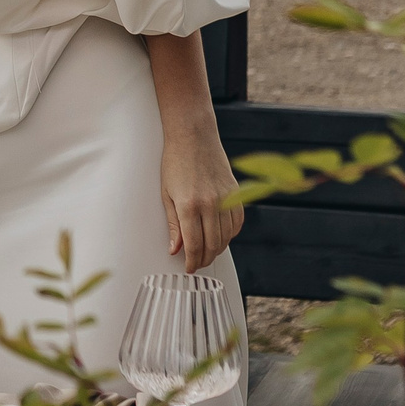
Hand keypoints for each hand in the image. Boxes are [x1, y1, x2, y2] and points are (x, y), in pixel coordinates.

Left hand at [159, 115, 243, 273]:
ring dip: (217, 249)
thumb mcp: (167, 194)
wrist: (194, 137)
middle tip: (197, 264)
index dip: (192, 262)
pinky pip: (237, 223)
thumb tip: (175, 250)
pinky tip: (221, 236)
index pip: (194, 245)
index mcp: (189, 205)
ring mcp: (226, 198)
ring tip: (207, 252)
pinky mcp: (236, 193)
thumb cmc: (175, 163)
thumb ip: (174, 225)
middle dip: (204, 260)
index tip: (188, 268)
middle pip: (212, 245)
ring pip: (227, 237)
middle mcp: (210, 204)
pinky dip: (230, 234)